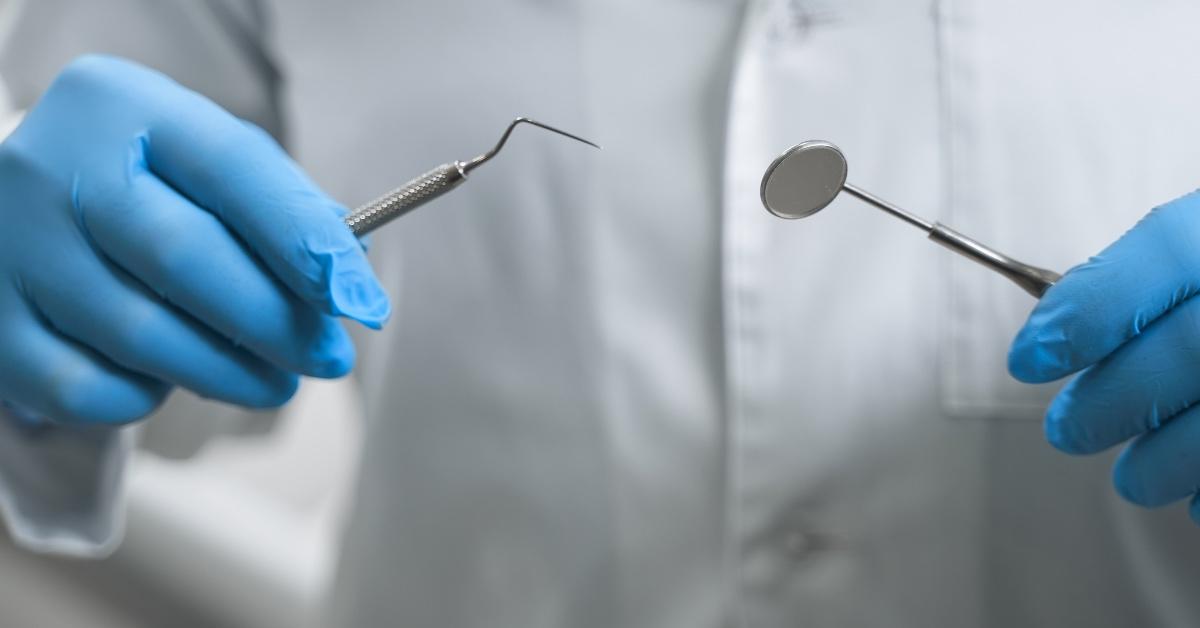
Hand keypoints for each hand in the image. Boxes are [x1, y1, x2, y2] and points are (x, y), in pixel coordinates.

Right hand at [0, 55, 389, 423]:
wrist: (37, 208)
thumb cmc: (150, 191)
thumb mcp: (209, 169)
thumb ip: (280, 210)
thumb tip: (349, 279)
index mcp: (123, 105)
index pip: (232, 166)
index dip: (304, 239)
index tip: (359, 300)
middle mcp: (54, 165)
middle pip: (184, 257)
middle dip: (276, 323)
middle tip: (329, 358)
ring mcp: (11, 243)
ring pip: (139, 334)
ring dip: (228, 372)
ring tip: (275, 381)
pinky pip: (82, 388)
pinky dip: (142, 400)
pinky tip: (171, 382)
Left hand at [1010, 190, 1199, 522]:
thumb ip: (1151, 277)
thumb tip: (1061, 329)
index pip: (1165, 253)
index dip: (1089, 309)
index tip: (1030, 357)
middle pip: (1191, 347)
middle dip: (1112, 400)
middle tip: (1067, 430)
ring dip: (1165, 458)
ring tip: (1131, 479)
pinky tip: (1199, 497)